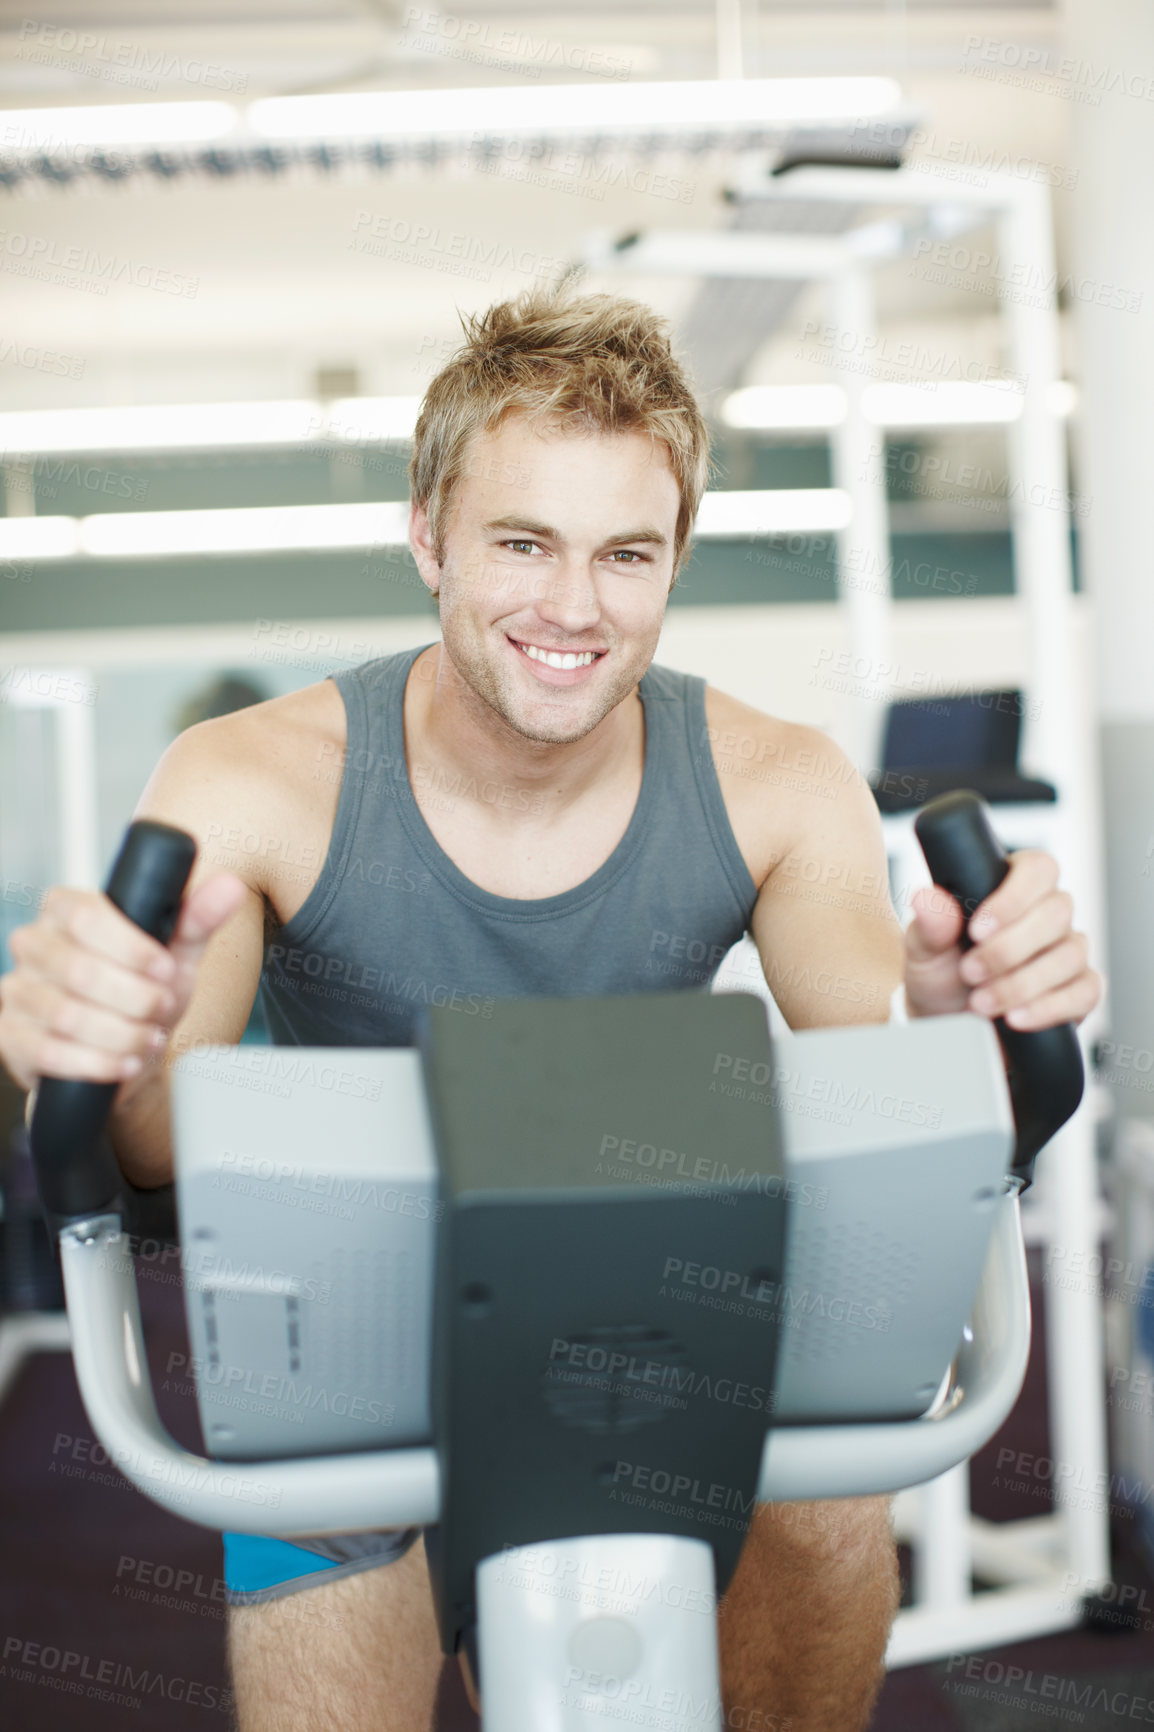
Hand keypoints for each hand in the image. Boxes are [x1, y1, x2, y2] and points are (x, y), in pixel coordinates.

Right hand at [0, 871, 248, 1093]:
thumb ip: (197, 918)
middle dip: (134, 997)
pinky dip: (97, 1062)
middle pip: (77, 969)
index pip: (85, 915)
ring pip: (66, 1015)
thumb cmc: (146, 991)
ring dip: (122, 1033)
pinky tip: (126, 1062)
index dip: (129, 946)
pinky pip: (48, 1051)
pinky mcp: (10, 1036)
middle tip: (163, 1007)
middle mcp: (33, 945)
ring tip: (149, 1037)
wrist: (128, 1051)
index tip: (165, 967)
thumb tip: (228, 885)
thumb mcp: (177, 953)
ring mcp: (17, 991)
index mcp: (65, 910)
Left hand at [902, 848, 1101, 1029]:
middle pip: (1057, 912)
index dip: (1012, 897)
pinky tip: (1015, 1018)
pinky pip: (1085, 992)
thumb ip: (929, 924)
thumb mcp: (925, 949)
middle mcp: (1049, 914)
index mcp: (1015, 885)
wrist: (948, 1020)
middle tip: (970, 972)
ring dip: (1021, 983)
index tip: (977, 930)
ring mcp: (1069, 950)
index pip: (1037, 869)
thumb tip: (925, 897)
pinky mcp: (1081, 990)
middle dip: (1009, 948)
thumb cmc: (941, 972)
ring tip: (980, 1002)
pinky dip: (1048, 1007)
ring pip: (1070, 955)